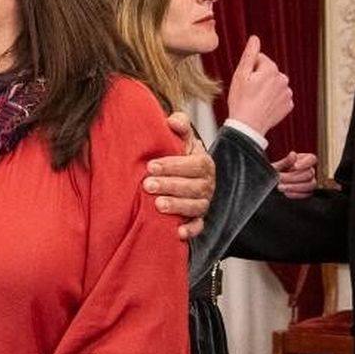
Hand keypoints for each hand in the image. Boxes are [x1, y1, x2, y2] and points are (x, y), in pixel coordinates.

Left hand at [149, 113, 213, 239]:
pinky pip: (198, 227)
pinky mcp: (198, 218)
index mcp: (203, 163)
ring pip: (195, 206)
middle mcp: (207, 184)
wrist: (185, 174)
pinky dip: (190, 230)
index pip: (193, 164)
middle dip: (169, 185)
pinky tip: (177, 232)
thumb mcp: (182, 138)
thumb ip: (179, 125)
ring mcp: (204, 202)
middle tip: (147, 185)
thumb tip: (172, 121)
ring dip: (177, 206)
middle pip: (193, 186)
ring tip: (158, 204)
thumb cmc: (179, 154)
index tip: (151, 166)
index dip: (173, 166)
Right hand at [226, 36, 293, 138]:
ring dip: (266, 89)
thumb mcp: (240, 75)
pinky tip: (263, 106)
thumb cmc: (241, 100)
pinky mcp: (288, 105)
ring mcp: (287, 93)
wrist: (248, 126)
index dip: (249, 69)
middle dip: (259, 78)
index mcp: (271, 69)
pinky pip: (279, 97)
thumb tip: (255, 39)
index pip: (260, 59)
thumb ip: (250, 54)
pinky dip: (271, 100)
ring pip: (274, 84)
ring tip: (255, 100)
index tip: (245, 81)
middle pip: (268, 71)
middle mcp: (283, 79)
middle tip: (248, 91)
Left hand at [273, 151, 319, 198]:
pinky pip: (307, 194)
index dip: (305, 163)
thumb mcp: (277, 166)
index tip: (294, 166)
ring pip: (311, 185)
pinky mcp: (307, 192)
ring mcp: (310, 181)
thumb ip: (285, 161)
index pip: (312, 159)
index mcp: (303, 160)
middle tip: (280, 178)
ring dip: (294, 187)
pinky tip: (286, 192)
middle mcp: (309, 170)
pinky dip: (296, 194)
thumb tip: (293, 154)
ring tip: (281, 187)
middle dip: (293, 177)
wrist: (271, 183)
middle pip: (309, 174)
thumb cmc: (274, 172)